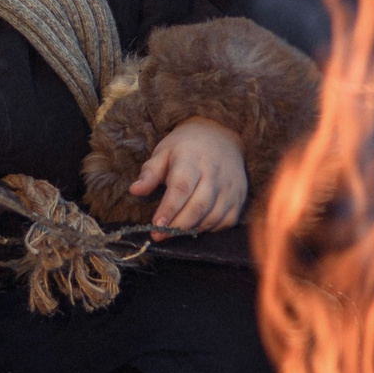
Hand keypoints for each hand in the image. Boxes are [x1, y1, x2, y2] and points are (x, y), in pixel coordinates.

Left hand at [128, 115, 247, 232]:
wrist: (222, 136)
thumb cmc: (186, 148)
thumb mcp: (164, 152)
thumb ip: (150, 173)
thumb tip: (134, 190)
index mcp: (192, 158)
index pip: (181, 187)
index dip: (169, 208)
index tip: (156, 224)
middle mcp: (214, 173)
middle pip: (198, 205)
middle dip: (178, 225)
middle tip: (159, 235)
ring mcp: (230, 186)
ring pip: (212, 216)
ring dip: (192, 229)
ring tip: (175, 232)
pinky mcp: (239, 197)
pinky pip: (226, 221)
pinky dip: (210, 229)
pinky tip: (195, 226)